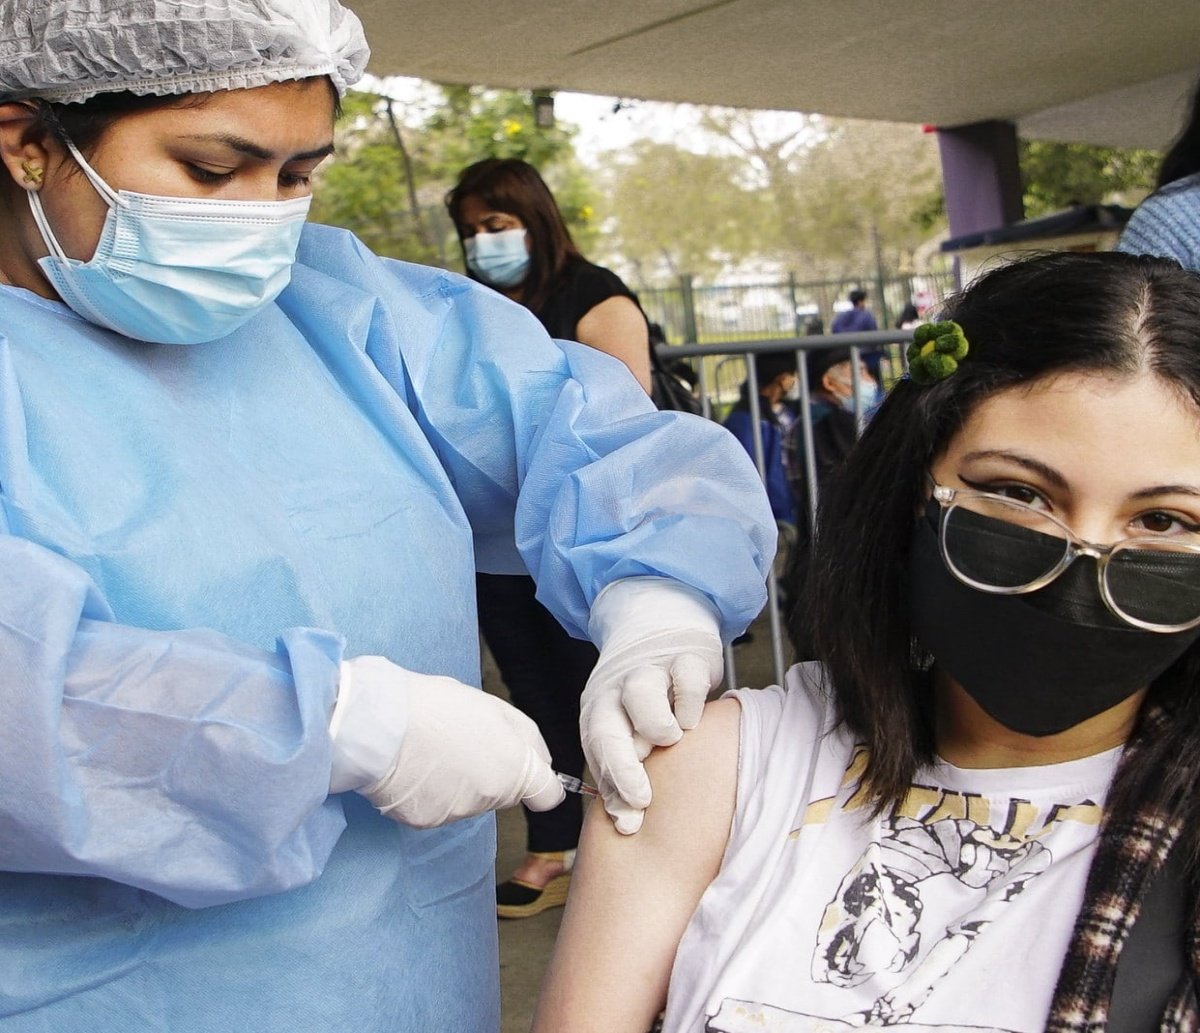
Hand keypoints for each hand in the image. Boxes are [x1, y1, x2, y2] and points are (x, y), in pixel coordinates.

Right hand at [332, 656, 563, 828]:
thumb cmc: (435, 707)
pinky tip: (415, 768)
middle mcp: (491, 797)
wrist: (381, 724)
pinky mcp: (425, 821)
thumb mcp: (494, 708)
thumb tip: (541, 761)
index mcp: (514, 768)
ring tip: (432, 752)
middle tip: (462, 744)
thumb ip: (525, 738)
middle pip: (503, 794)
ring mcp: (458, 812)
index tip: (528, 775)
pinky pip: (436, 808)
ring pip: (469, 801)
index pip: (547, 796)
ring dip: (458, 783)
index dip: (538, 784)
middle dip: (491, 773)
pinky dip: (429, 793)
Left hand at [581, 578, 723, 834]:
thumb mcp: (627, 731)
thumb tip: (627, 825)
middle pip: (609, 727)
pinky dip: (689, 701)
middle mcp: (618, 690)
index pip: (597, 751)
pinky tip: (692, 719)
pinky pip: (686, 676)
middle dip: (623, 767)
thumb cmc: (643, 700)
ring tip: (670, 742)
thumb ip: (623, 773)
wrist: (660, 629)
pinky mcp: (686, 656)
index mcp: (599, 711)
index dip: (612, 788)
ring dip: (655, 726)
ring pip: (640, 694)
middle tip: (644, 798)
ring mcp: (651, 670)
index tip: (629, 823)